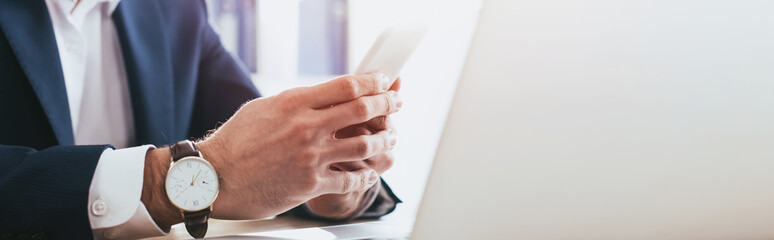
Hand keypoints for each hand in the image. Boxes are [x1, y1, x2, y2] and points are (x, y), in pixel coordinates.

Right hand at [141, 73, 402, 227]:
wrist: (214, 179)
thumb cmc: (236, 143)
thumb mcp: (265, 108)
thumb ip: (298, 102)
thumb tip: (327, 96)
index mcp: (294, 103)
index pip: (346, 86)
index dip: (373, 82)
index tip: (383, 83)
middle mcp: (306, 127)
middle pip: (362, 109)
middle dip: (387, 105)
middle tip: (396, 104)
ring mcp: (310, 157)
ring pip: (365, 144)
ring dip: (385, 140)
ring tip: (392, 138)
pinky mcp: (310, 184)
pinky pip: (351, 178)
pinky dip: (367, 175)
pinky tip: (372, 172)